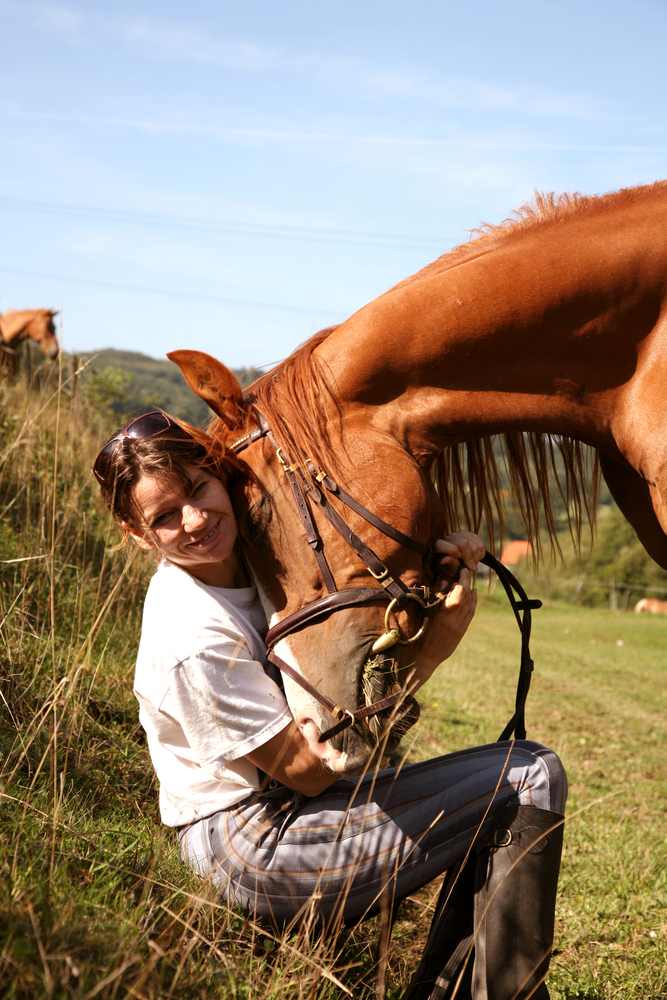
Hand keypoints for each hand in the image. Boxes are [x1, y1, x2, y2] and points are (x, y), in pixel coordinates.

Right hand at [407, 565, 477, 690]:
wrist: (424, 658)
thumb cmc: (418, 635)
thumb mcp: (424, 615)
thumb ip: (435, 599)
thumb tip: (444, 583)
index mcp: (444, 616)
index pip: (459, 594)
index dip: (462, 581)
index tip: (461, 571)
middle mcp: (455, 621)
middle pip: (466, 598)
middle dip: (466, 582)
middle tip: (465, 571)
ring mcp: (459, 627)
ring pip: (470, 605)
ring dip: (470, 591)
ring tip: (468, 580)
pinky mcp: (461, 632)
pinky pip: (470, 614)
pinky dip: (473, 602)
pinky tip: (473, 594)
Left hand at [434, 532, 484, 584]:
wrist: (457, 565)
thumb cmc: (451, 568)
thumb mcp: (450, 569)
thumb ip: (450, 563)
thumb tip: (444, 559)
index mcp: (440, 545)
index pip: (450, 546)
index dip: (456, 554)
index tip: (459, 562)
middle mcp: (449, 537)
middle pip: (464, 543)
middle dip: (469, 558)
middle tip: (470, 567)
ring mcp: (460, 534)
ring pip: (475, 545)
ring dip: (476, 557)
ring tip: (472, 563)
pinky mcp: (469, 534)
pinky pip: (481, 544)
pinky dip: (481, 554)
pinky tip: (476, 558)